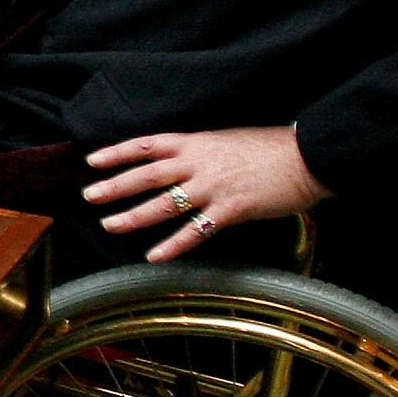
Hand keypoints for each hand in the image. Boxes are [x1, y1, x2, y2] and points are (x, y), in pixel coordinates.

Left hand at [85, 127, 328, 263]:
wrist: (308, 156)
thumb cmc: (270, 148)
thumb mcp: (227, 140)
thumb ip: (200, 152)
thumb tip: (179, 163)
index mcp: (196, 142)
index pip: (147, 145)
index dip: (118, 153)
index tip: (92, 160)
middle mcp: (199, 163)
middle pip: (147, 175)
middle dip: (115, 186)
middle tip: (89, 196)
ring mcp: (213, 187)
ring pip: (164, 203)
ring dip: (134, 216)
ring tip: (110, 225)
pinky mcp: (230, 210)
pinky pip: (195, 231)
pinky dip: (173, 245)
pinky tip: (154, 256)